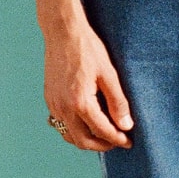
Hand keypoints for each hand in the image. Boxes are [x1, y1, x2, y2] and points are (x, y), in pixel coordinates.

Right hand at [44, 17, 133, 151]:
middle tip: (118, 141)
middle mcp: (63, 108)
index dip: (117, 139)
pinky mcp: (49, 98)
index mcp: (80, 102)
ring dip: (87, 140)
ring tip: (104, 134)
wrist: (62, 32)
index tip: (129, 141)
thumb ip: (118, 102)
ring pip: (69, 135)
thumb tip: (126, 125)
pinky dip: (74, 129)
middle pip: (83, 141)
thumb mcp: (109, 74)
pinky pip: (60, 123)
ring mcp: (53, 104)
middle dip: (102, 145)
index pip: (101, 131)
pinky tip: (86, 122)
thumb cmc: (88, 49)